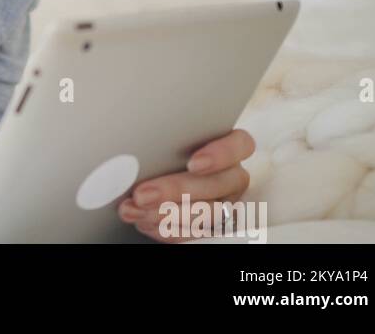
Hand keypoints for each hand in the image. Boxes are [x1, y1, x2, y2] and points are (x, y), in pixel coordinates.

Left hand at [117, 129, 254, 242]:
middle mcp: (231, 177)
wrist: (153, 176)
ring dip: (166, 214)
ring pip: (207, 214)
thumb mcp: (165, 141)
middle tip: (142, 194)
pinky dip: (165, 229)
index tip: (193, 164)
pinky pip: (193, 233)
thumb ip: (163, 141)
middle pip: (217, 184)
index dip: (220, 155)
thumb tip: (136, 146)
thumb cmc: (162, 151)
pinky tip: (142, 221)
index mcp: (229, 148)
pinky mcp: (210, 227)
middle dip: (176, 191)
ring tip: (134, 209)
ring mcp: (224, 204)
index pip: (240, 145)